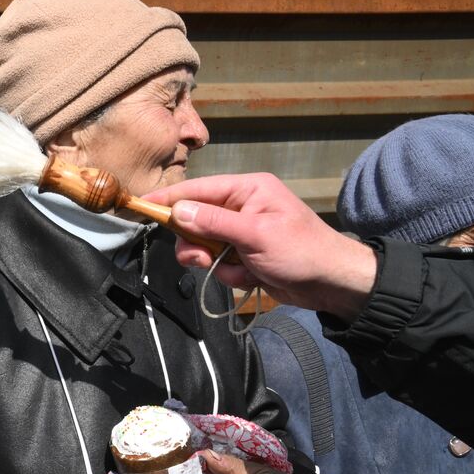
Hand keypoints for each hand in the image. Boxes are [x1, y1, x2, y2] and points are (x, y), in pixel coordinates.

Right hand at [142, 172, 377, 320]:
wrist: (333, 283)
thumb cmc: (301, 252)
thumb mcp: (255, 235)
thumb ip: (214, 223)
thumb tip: (178, 210)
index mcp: (247, 190)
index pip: (197, 190)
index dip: (168, 199)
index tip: (141, 206)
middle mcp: (241, 207)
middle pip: (194, 221)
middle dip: (197, 244)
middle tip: (203, 259)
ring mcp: (241, 232)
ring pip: (203, 246)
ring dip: (217, 263)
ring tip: (240, 269)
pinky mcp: (243, 254)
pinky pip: (218, 264)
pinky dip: (231, 274)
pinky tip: (252, 276)